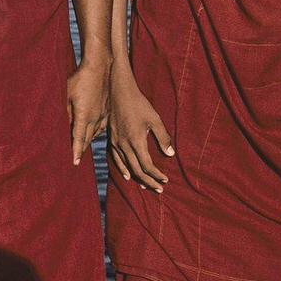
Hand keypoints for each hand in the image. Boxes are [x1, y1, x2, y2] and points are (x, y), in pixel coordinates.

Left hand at [68, 54, 109, 164]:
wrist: (99, 68)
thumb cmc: (79, 80)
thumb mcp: (65, 95)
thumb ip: (63, 111)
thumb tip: (59, 125)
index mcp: (84, 116)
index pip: (78, 138)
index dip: (75, 151)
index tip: (74, 163)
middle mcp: (95, 118)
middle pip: (86, 138)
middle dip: (80, 149)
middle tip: (75, 160)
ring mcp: (103, 114)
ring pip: (94, 133)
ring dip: (87, 142)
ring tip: (81, 150)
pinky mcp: (107, 110)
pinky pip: (101, 126)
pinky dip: (95, 133)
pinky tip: (92, 135)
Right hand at [108, 65, 173, 190]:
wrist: (118, 91)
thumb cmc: (139, 104)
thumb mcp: (155, 119)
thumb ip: (163, 137)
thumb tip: (170, 154)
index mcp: (136, 141)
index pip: (147, 166)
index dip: (157, 175)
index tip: (166, 180)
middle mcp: (124, 145)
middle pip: (136, 170)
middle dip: (148, 181)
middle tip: (159, 189)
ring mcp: (115, 142)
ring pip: (125, 166)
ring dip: (136, 178)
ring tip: (146, 186)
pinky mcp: (111, 139)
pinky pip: (115, 159)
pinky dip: (122, 169)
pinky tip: (126, 175)